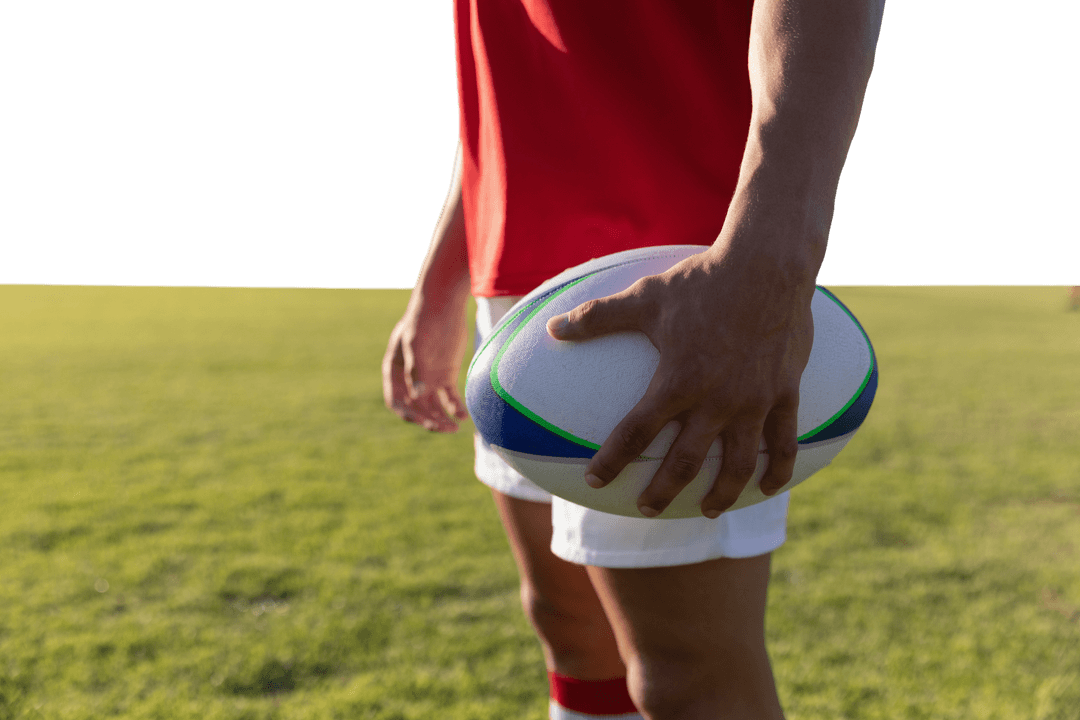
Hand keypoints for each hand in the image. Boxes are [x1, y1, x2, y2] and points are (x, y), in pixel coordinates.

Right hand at [382, 297, 470, 432]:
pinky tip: (463, 416)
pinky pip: (450, 397)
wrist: (444, 304)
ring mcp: (429, 377)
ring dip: (442, 418)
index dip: (408, 414)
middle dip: (429, 420)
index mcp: (395, 371)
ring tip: (455, 428)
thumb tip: (419, 394)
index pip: (396, 401)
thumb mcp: (416, 343)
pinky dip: (455, 407)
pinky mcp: (446, 375)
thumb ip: (417, 369)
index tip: (422, 422)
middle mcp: (411, 379)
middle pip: (417, 407)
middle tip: (444, 428)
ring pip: (434, 405)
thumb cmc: (424, 320)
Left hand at [546, 244, 815, 517]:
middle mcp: (716, 399)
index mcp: (678, 380)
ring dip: (723, 493)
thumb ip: (598, 317)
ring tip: (708, 509)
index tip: (595, 482)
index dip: (611, 462)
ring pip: (739, 464)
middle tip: (647, 510)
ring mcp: (754, 400)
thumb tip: (553, 328)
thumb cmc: (702, 279)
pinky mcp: (785, 393)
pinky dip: (779, 470)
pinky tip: (769, 486)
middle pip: (685, 463)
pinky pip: (785, 443)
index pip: (636, 433)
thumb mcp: (645, 296)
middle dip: (663, 492)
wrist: (769, 264)